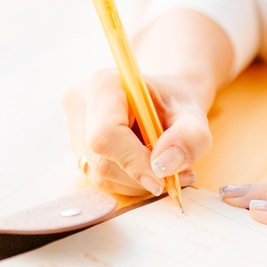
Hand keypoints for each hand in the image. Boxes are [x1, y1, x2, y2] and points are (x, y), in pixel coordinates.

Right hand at [63, 9, 233, 196]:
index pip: (105, 135)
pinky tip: (147, 168)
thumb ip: (188, 138)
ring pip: (100, 174)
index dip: (134, 163)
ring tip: (166, 170)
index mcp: (103, 84)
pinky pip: (99, 176)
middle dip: (140, 175)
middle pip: (101, 160)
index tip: (163, 177)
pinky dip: (128, 180)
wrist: (163, 97)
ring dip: (136, 181)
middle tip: (176, 176)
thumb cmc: (176, 101)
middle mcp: (79, 104)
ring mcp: (72, 126)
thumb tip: (163, 167)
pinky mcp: (76, 145)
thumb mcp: (194, 114)